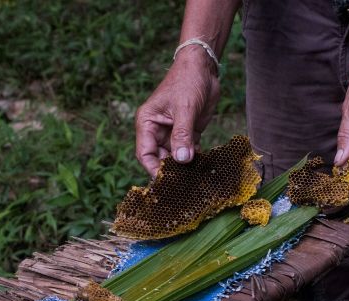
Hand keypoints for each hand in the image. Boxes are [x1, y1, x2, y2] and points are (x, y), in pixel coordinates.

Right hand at [135, 47, 219, 176]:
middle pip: (159, 158)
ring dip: (183, 167)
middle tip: (184, 184)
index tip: (166, 182)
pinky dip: (194, 160)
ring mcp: (173, 132)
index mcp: (147, 123)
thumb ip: (182, 134)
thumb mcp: (185, 108)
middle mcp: (157, 130)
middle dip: (170, 171)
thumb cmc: (187, 81)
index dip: (153, 169)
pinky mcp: (188, 132)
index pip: (145, 153)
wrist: (203, 67)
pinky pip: (188, 151)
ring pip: (175, 157)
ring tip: (194, 179)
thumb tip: (181, 159)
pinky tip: (202, 168)